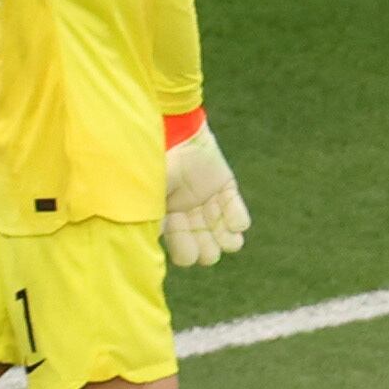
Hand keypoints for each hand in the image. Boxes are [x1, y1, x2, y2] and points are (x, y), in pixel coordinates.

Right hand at [162, 113, 248, 265]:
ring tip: (230, 239)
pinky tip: (236, 223)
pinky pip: (239, 217)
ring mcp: (210, 207)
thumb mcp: (149, 195)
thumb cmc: (156, 166)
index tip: (178, 228)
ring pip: (228, 241)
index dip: (184, 249)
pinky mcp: (226, 192)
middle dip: (208, 251)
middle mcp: (192, 221)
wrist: (176, 133)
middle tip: (206, 238)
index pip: (184, 255)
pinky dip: (238, 221)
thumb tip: (151, 244)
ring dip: (229, 242)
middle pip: (208, 254)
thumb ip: (150, 220)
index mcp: (171, 226)